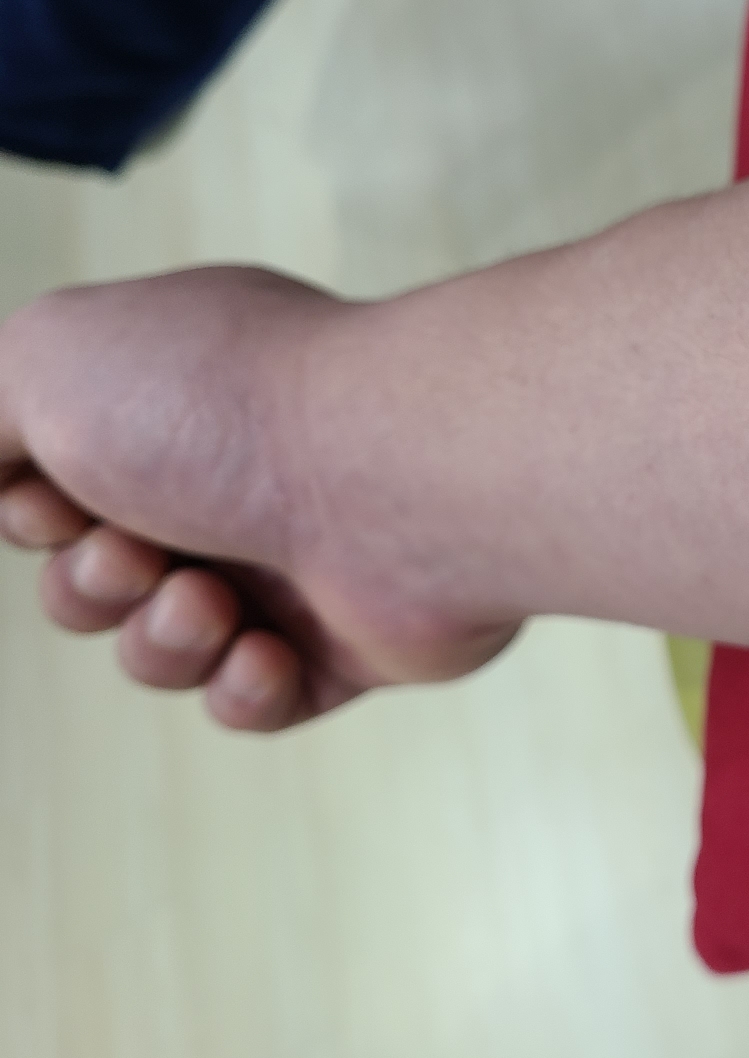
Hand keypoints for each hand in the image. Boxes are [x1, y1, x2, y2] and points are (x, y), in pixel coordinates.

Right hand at [0, 268, 521, 730]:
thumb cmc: (227, 403)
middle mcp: (241, 472)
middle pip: (99, 576)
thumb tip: (0, 474)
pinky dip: (245, 690)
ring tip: (212, 604)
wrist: (399, 477)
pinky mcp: (358, 640)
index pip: (59, 480)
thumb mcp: (46, 357)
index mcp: (176, 395)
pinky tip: (271, 653)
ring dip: (164, 640)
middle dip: (90, 584)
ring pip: (171, 647)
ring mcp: (301, 558)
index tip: (52, 496)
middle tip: (138, 554)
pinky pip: (261, 700)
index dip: (33, 508)